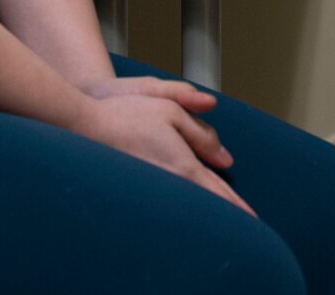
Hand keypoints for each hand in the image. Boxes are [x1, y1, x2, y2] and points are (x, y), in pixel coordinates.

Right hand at [72, 81, 254, 215]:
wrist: (82, 126)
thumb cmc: (126, 114)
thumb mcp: (171, 110)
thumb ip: (202, 133)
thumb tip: (225, 157)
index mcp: (183, 164)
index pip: (217, 191)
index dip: (236, 206)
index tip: (252, 219)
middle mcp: (169, 181)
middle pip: (204, 202)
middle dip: (225, 214)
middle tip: (244, 225)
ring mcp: (152, 187)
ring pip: (185, 202)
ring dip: (203, 209)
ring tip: (220, 219)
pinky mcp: (137, 188)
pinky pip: (167, 198)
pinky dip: (182, 203)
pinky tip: (184, 204)